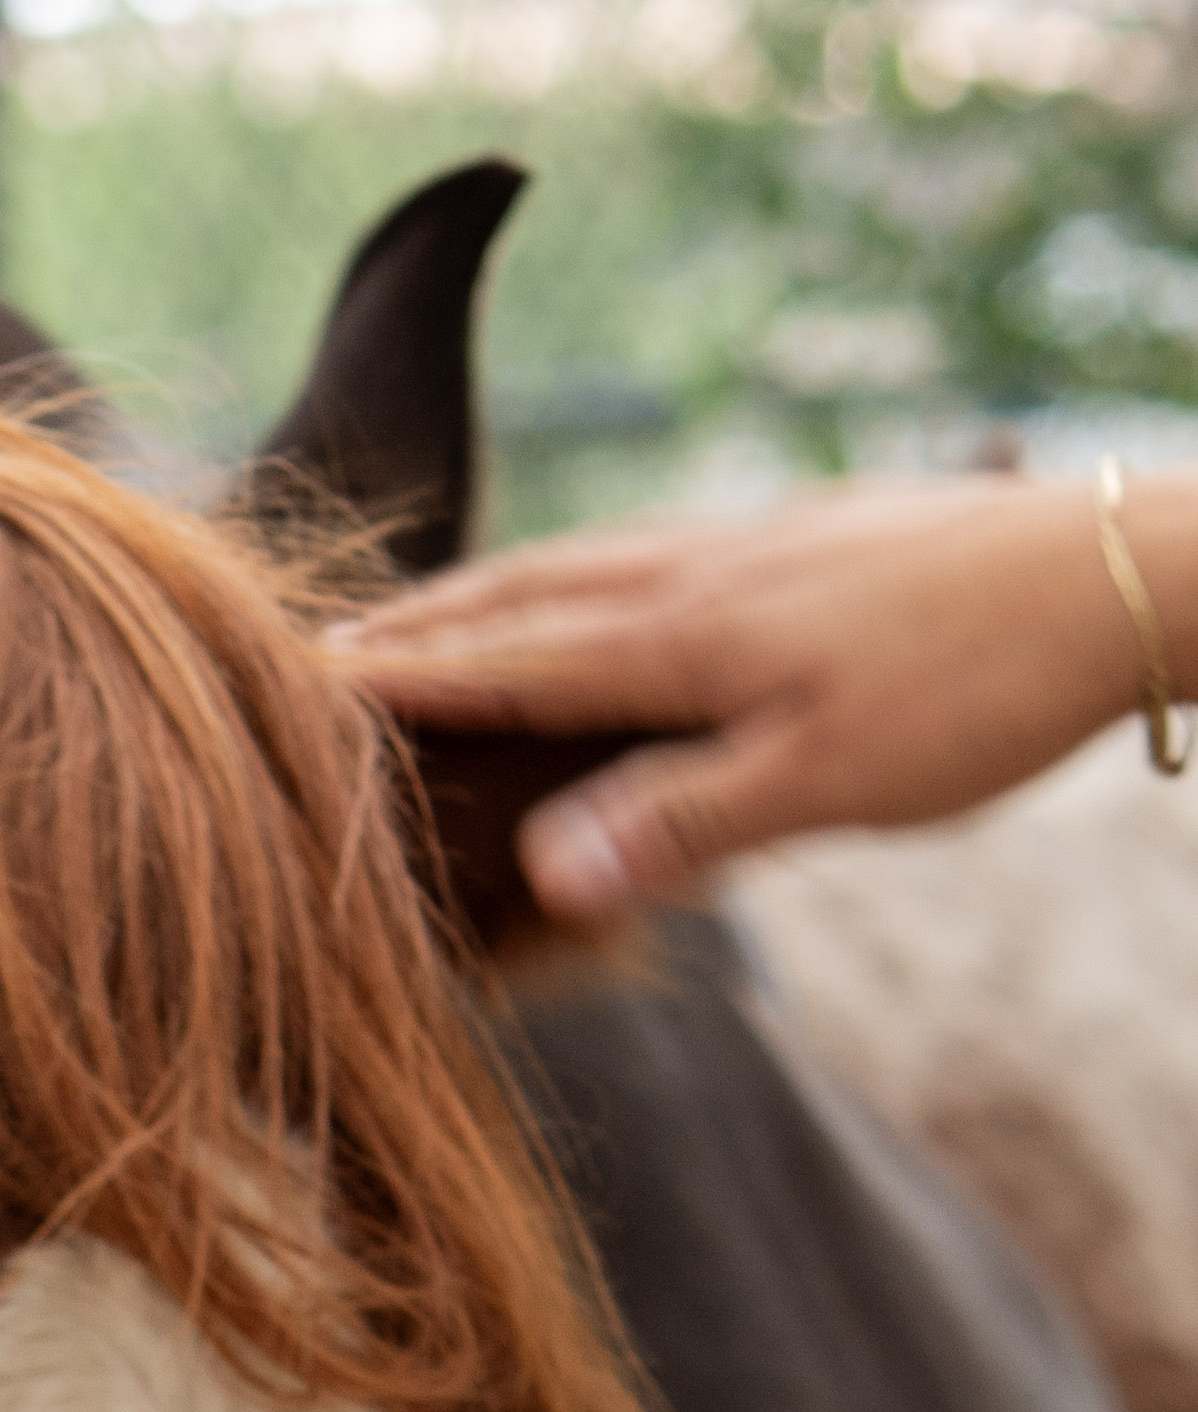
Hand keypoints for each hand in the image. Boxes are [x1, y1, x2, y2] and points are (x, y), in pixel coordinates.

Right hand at [337, 473, 1183, 916]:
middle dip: (423, 622)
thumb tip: (543, 879)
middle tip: (330, 645)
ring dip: (498, 589)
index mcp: (681, 637)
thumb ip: (679, 825)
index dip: (397, 680)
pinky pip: (658, 551)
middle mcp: (697, 572)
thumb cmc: (981, 685)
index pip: (500, 661)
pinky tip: (616, 585)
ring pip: (590, 562)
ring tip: (445, 610)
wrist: (1128, 565)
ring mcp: (757, 541)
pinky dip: (588, 573)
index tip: (296, 688)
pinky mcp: (817, 532)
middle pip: (524, 594)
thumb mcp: (830, 784)